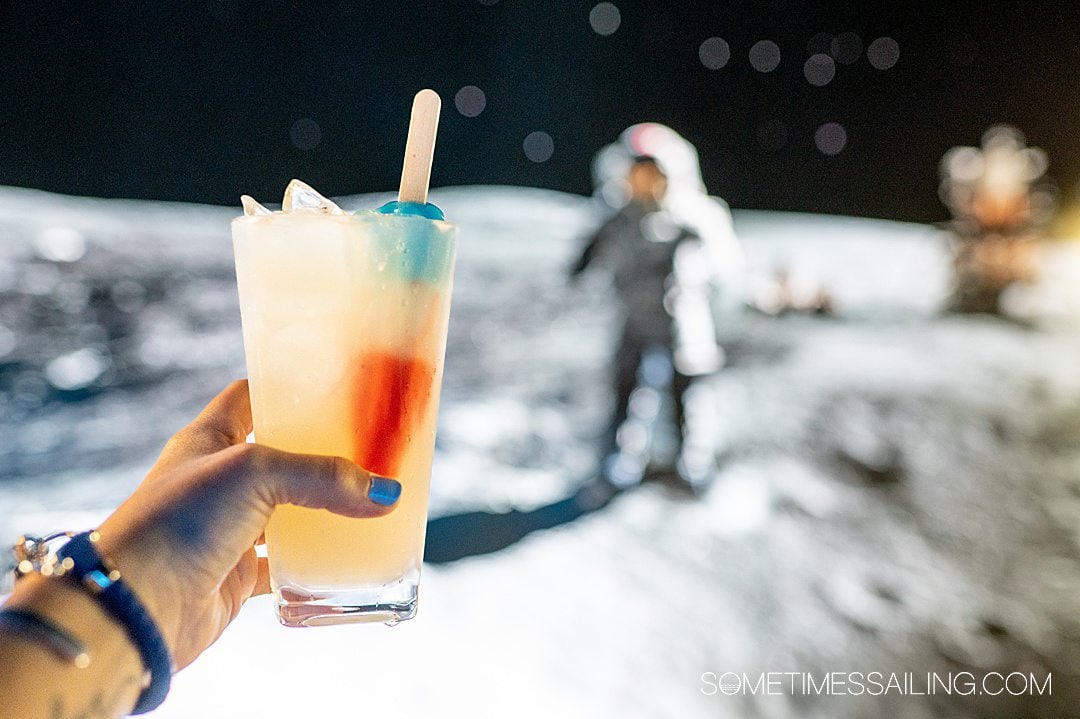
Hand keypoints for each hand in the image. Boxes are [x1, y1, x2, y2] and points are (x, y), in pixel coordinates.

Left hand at [94, 380, 399, 669]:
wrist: (138, 607)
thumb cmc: (179, 521)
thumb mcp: (254, 475)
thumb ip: (321, 477)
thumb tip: (384, 493)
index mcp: (208, 440)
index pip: (251, 398)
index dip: (289, 389)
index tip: (335, 389)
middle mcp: (217, 481)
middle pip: (280, 456)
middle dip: (322, 454)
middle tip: (369, 449)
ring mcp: (227, 528)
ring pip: (288, 512)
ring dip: (324, 511)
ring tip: (370, 502)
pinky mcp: (237, 575)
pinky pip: (287, 566)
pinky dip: (315, 566)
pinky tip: (346, 560)